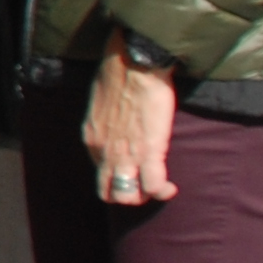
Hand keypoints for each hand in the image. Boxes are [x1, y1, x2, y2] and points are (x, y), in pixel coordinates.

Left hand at [83, 34, 179, 206]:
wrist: (134, 64)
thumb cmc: (120, 74)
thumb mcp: (101, 101)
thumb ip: (105, 118)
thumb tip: (115, 120)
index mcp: (92, 138)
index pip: (99, 171)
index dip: (116, 174)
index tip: (131, 168)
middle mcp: (103, 152)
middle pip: (110, 192)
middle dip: (127, 194)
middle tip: (144, 185)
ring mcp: (124, 155)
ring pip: (129, 197)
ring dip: (144, 197)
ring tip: (158, 188)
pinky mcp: (148, 152)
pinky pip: (153, 186)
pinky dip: (162, 191)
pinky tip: (170, 187)